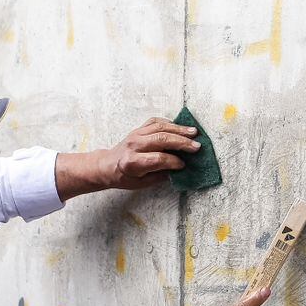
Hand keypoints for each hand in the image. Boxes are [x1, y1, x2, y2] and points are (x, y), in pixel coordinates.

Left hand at [59, 117, 201, 197]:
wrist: (108, 165)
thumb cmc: (125, 177)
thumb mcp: (141, 182)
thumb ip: (160, 174)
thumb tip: (180, 168)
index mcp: (133, 162)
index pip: (158, 158)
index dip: (173, 162)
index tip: (184, 165)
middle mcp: (134, 145)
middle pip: (161, 139)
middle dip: (181, 143)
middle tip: (197, 146)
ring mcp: (136, 134)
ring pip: (160, 128)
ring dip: (179, 130)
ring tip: (194, 133)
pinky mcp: (138, 128)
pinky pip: (156, 122)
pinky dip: (170, 123)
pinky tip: (181, 128)